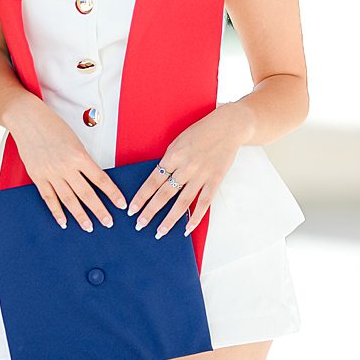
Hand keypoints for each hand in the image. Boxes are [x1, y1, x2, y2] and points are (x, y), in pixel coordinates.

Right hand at [5, 98, 126, 231]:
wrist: (28, 119)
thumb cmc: (53, 126)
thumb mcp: (74, 140)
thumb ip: (82, 160)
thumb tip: (93, 178)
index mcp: (79, 155)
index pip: (100, 179)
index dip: (112, 193)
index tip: (121, 205)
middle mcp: (66, 167)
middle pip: (86, 193)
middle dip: (99, 210)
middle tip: (108, 223)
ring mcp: (51, 173)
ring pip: (69, 199)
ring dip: (80, 215)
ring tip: (89, 227)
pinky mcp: (37, 177)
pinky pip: (49, 198)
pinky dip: (56, 211)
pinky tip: (63, 222)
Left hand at [128, 105, 249, 238]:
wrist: (228, 127)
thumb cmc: (202, 131)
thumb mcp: (179, 141)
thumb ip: (170, 160)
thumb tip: (159, 179)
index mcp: (173, 155)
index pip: (153, 181)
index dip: (141, 197)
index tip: (131, 209)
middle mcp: (186, 167)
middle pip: (164, 194)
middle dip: (150, 211)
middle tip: (139, 224)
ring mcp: (201, 175)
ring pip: (182, 202)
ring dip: (170, 220)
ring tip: (160, 232)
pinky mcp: (215, 180)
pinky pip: (204, 203)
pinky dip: (195, 218)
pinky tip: (187, 229)